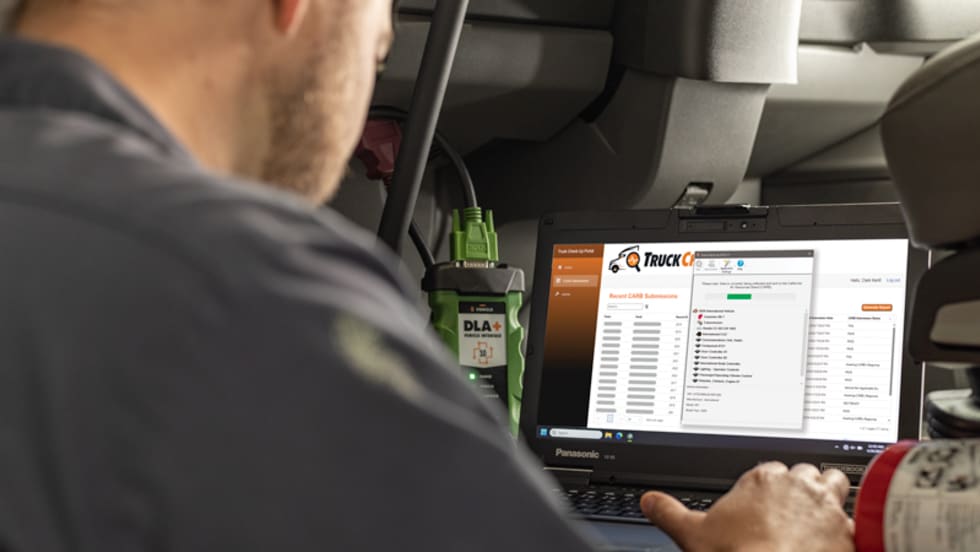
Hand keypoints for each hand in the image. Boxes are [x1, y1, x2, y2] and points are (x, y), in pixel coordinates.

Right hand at [641, 462, 853, 551]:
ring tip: (821, 511)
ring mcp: (825, 506)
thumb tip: (650, 501)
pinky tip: (841, 536)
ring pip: (834, 481)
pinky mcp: (847, 530)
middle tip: (791, 508)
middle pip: (804, 471)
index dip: (766, 486)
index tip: (763, 502)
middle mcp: (796, 485)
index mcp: (761, 479)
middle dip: (799, 486)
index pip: (769, 469)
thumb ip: (668, 512)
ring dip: (829, 492)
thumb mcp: (692, 534)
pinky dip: (849, 525)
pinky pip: (856, 516)